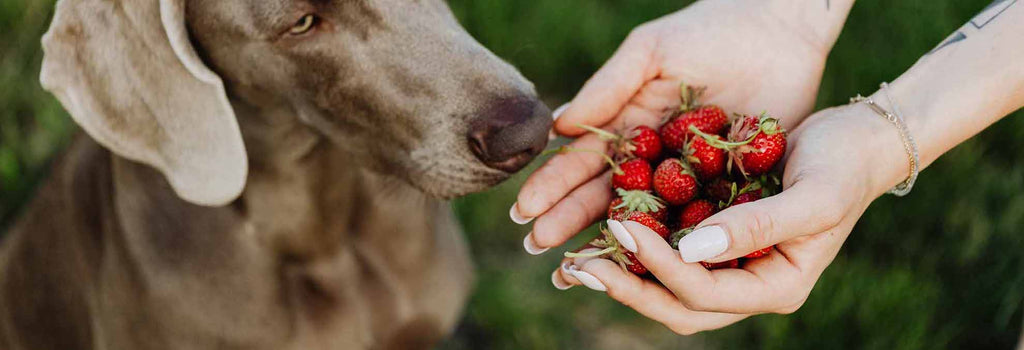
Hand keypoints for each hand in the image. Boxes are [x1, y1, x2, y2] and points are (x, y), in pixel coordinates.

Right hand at [513, 0, 840, 253]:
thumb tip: (558, 127)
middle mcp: (651, 159)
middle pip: (603, 196)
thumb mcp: (651, 52)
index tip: (523, 211)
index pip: (582, 162)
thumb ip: (608, 86)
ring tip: (576, 271)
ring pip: (644, 219)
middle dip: (567, 222)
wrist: (780, 31)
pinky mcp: (728, 189)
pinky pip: (697, 221)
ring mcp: (687, 178)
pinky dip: (674, 246)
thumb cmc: (709, 31)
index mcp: (627, 126)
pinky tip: (648, 270)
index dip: (552, 187)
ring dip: (611, 245)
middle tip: (535, 248)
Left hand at [551, 102, 908, 333]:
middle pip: (677, 305)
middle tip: (578, 267)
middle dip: (627, 289)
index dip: (658, 269)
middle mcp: (747, 284)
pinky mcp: (715, 238)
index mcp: (774, 287)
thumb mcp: (814, 198)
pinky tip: (603, 228)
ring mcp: (730, 265)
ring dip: (624, 275)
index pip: (703, 294)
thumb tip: (691, 251)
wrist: (857, 141)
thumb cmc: (844, 166)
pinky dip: (638, 247)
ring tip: (577, 259)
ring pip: (668, 287)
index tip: (621, 230)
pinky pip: (670, 252)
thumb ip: (757, 227)